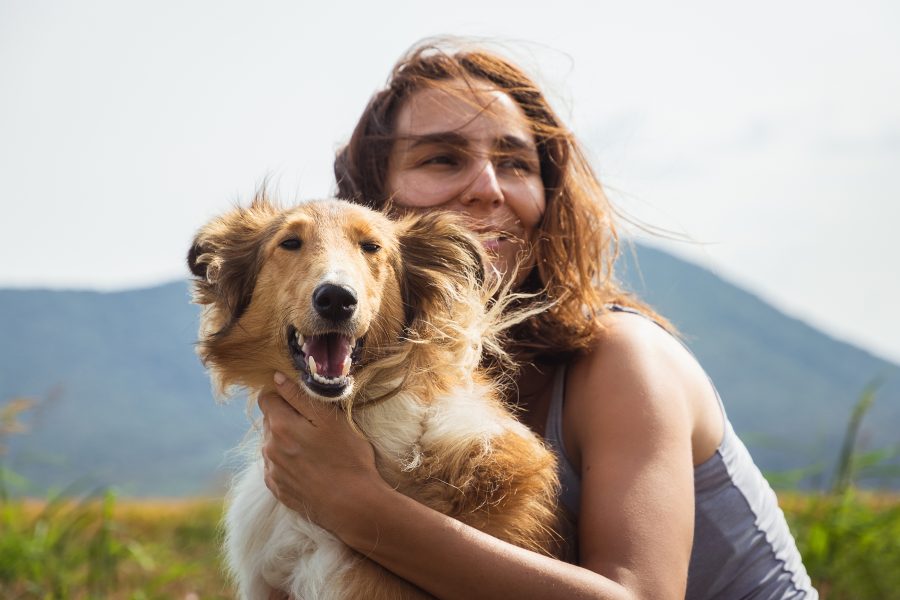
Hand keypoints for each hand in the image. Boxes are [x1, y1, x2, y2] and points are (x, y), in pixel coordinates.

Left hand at [257, 371, 382, 533]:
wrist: (353, 506)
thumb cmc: (348, 458)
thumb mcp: (330, 419)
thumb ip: (300, 396)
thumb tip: (276, 378)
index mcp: (280, 426)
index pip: (266, 397)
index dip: (284, 395)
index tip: (303, 402)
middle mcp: (269, 447)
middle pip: (270, 420)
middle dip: (287, 418)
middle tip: (315, 427)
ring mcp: (271, 470)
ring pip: (272, 443)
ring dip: (287, 440)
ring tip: (314, 450)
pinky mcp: (277, 489)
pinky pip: (276, 465)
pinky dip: (288, 461)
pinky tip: (310, 467)